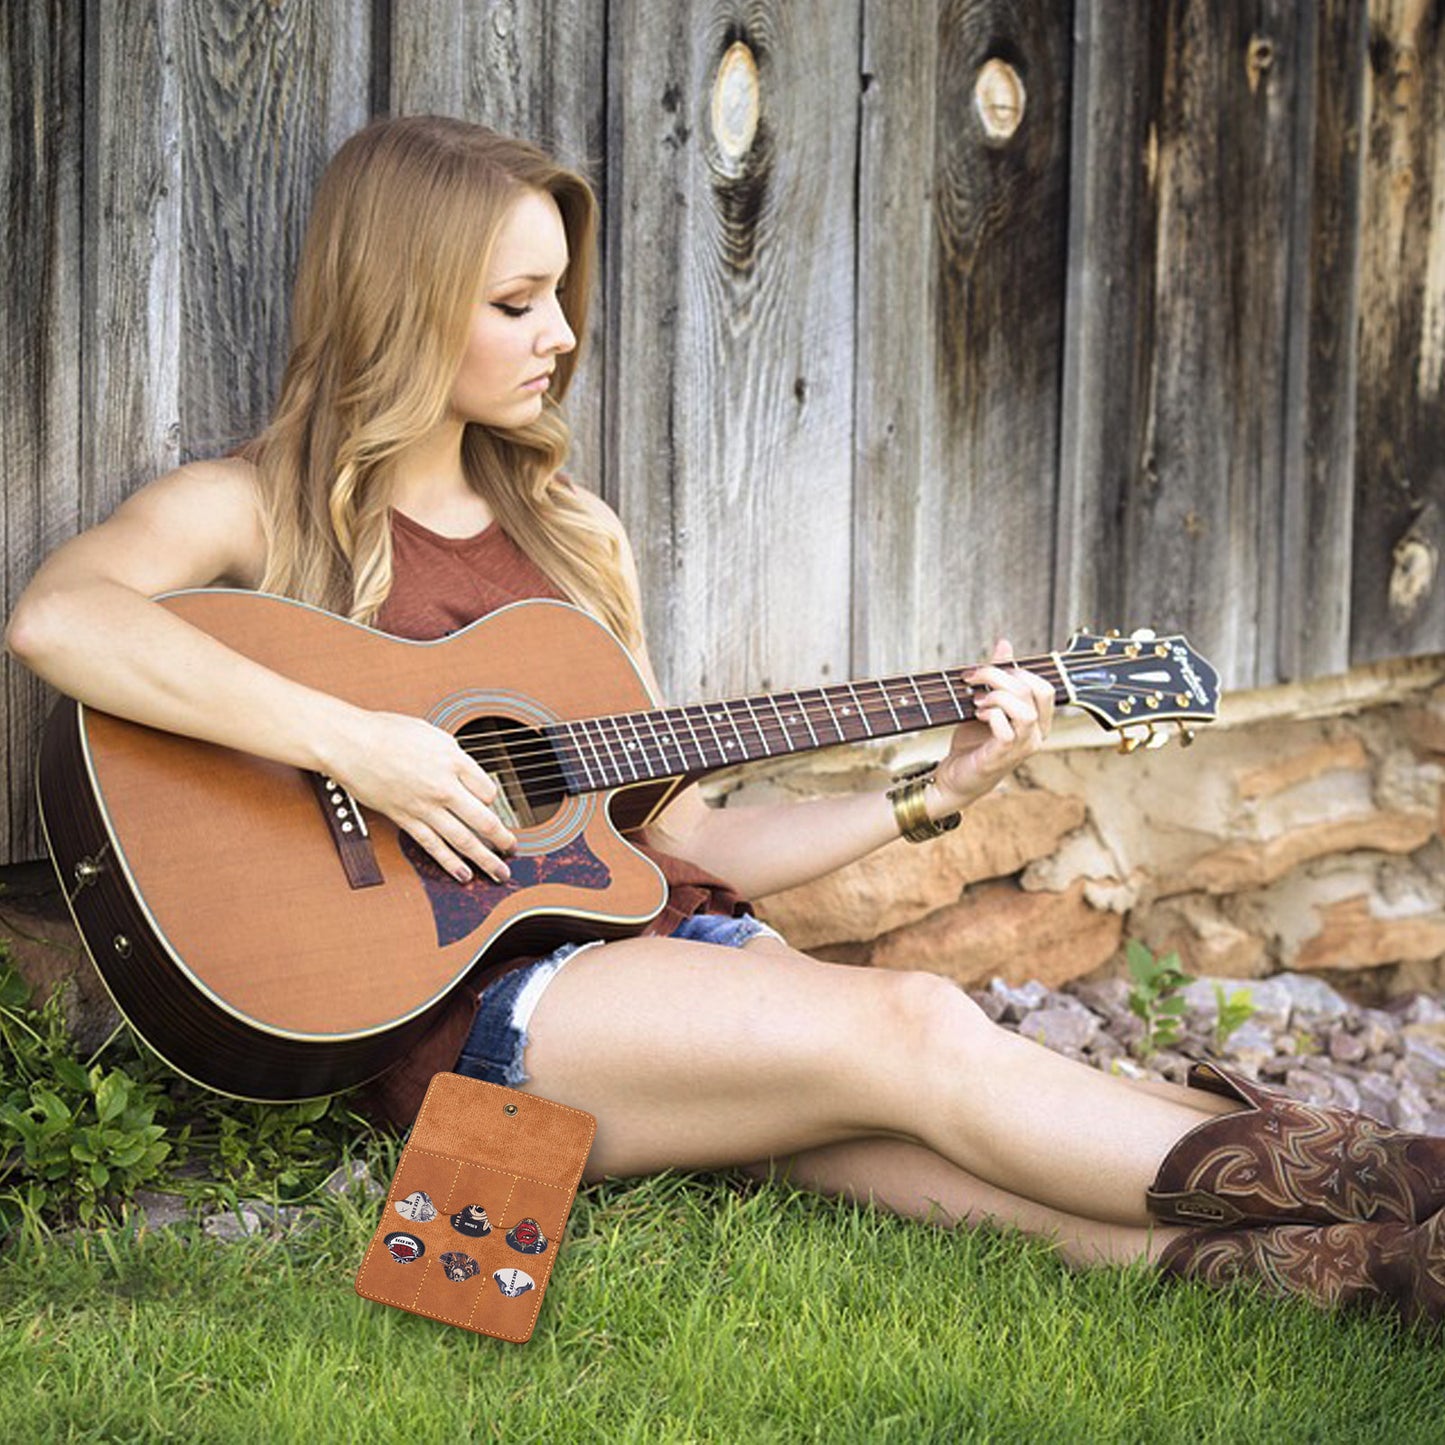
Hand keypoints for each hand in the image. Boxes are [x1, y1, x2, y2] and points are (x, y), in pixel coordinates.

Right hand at [320, 709, 515, 883]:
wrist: (350, 743)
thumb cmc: (387, 732)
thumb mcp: (432, 733)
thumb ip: (453, 754)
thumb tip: (465, 768)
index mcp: (454, 761)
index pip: (488, 790)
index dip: (493, 801)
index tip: (491, 806)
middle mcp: (444, 786)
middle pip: (484, 819)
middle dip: (502, 839)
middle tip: (513, 849)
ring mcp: (425, 806)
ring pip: (463, 839)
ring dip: (485, 859)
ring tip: (499, 873)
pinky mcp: (405, 819)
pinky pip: (432, 846)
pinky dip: (449, 863)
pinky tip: (463, 874)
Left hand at [931, 639, 1054, 811]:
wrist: (955, 776)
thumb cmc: (973, 741)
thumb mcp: (986, 702)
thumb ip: (999, 676)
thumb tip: (1005, 644)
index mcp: (1037, 721)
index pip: (1044, 687)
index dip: (1016, 670)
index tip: (986, 670)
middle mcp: (1036, 734)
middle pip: (1034, 691)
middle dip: (1000, 676)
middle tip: (972, 678)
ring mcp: (1022, 747)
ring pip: (1025, 710)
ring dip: (997, 696)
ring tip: (976, 701)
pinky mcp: (1003, 756)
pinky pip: (1007, 729)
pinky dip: (990, 715)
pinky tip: (977, 715)